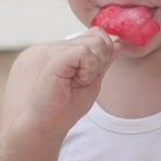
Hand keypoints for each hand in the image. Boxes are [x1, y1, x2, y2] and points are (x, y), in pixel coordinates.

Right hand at [6, 27, 120, 135]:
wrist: (44, 124)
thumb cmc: (65, 108)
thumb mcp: (91, 81)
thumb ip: (102, 61)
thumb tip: (117, 43)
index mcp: (67, 51)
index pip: (97, 35)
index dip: (103, 53)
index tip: (91, 75)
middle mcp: (61, 46)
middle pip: (99, 36)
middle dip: (101, 59)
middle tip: (84, 79)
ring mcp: (56, 49)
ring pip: (95, 42)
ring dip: (95, 66)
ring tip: (79, 80)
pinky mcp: (55, 58)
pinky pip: (85, 52)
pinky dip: (89, 68)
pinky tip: (77, 80)